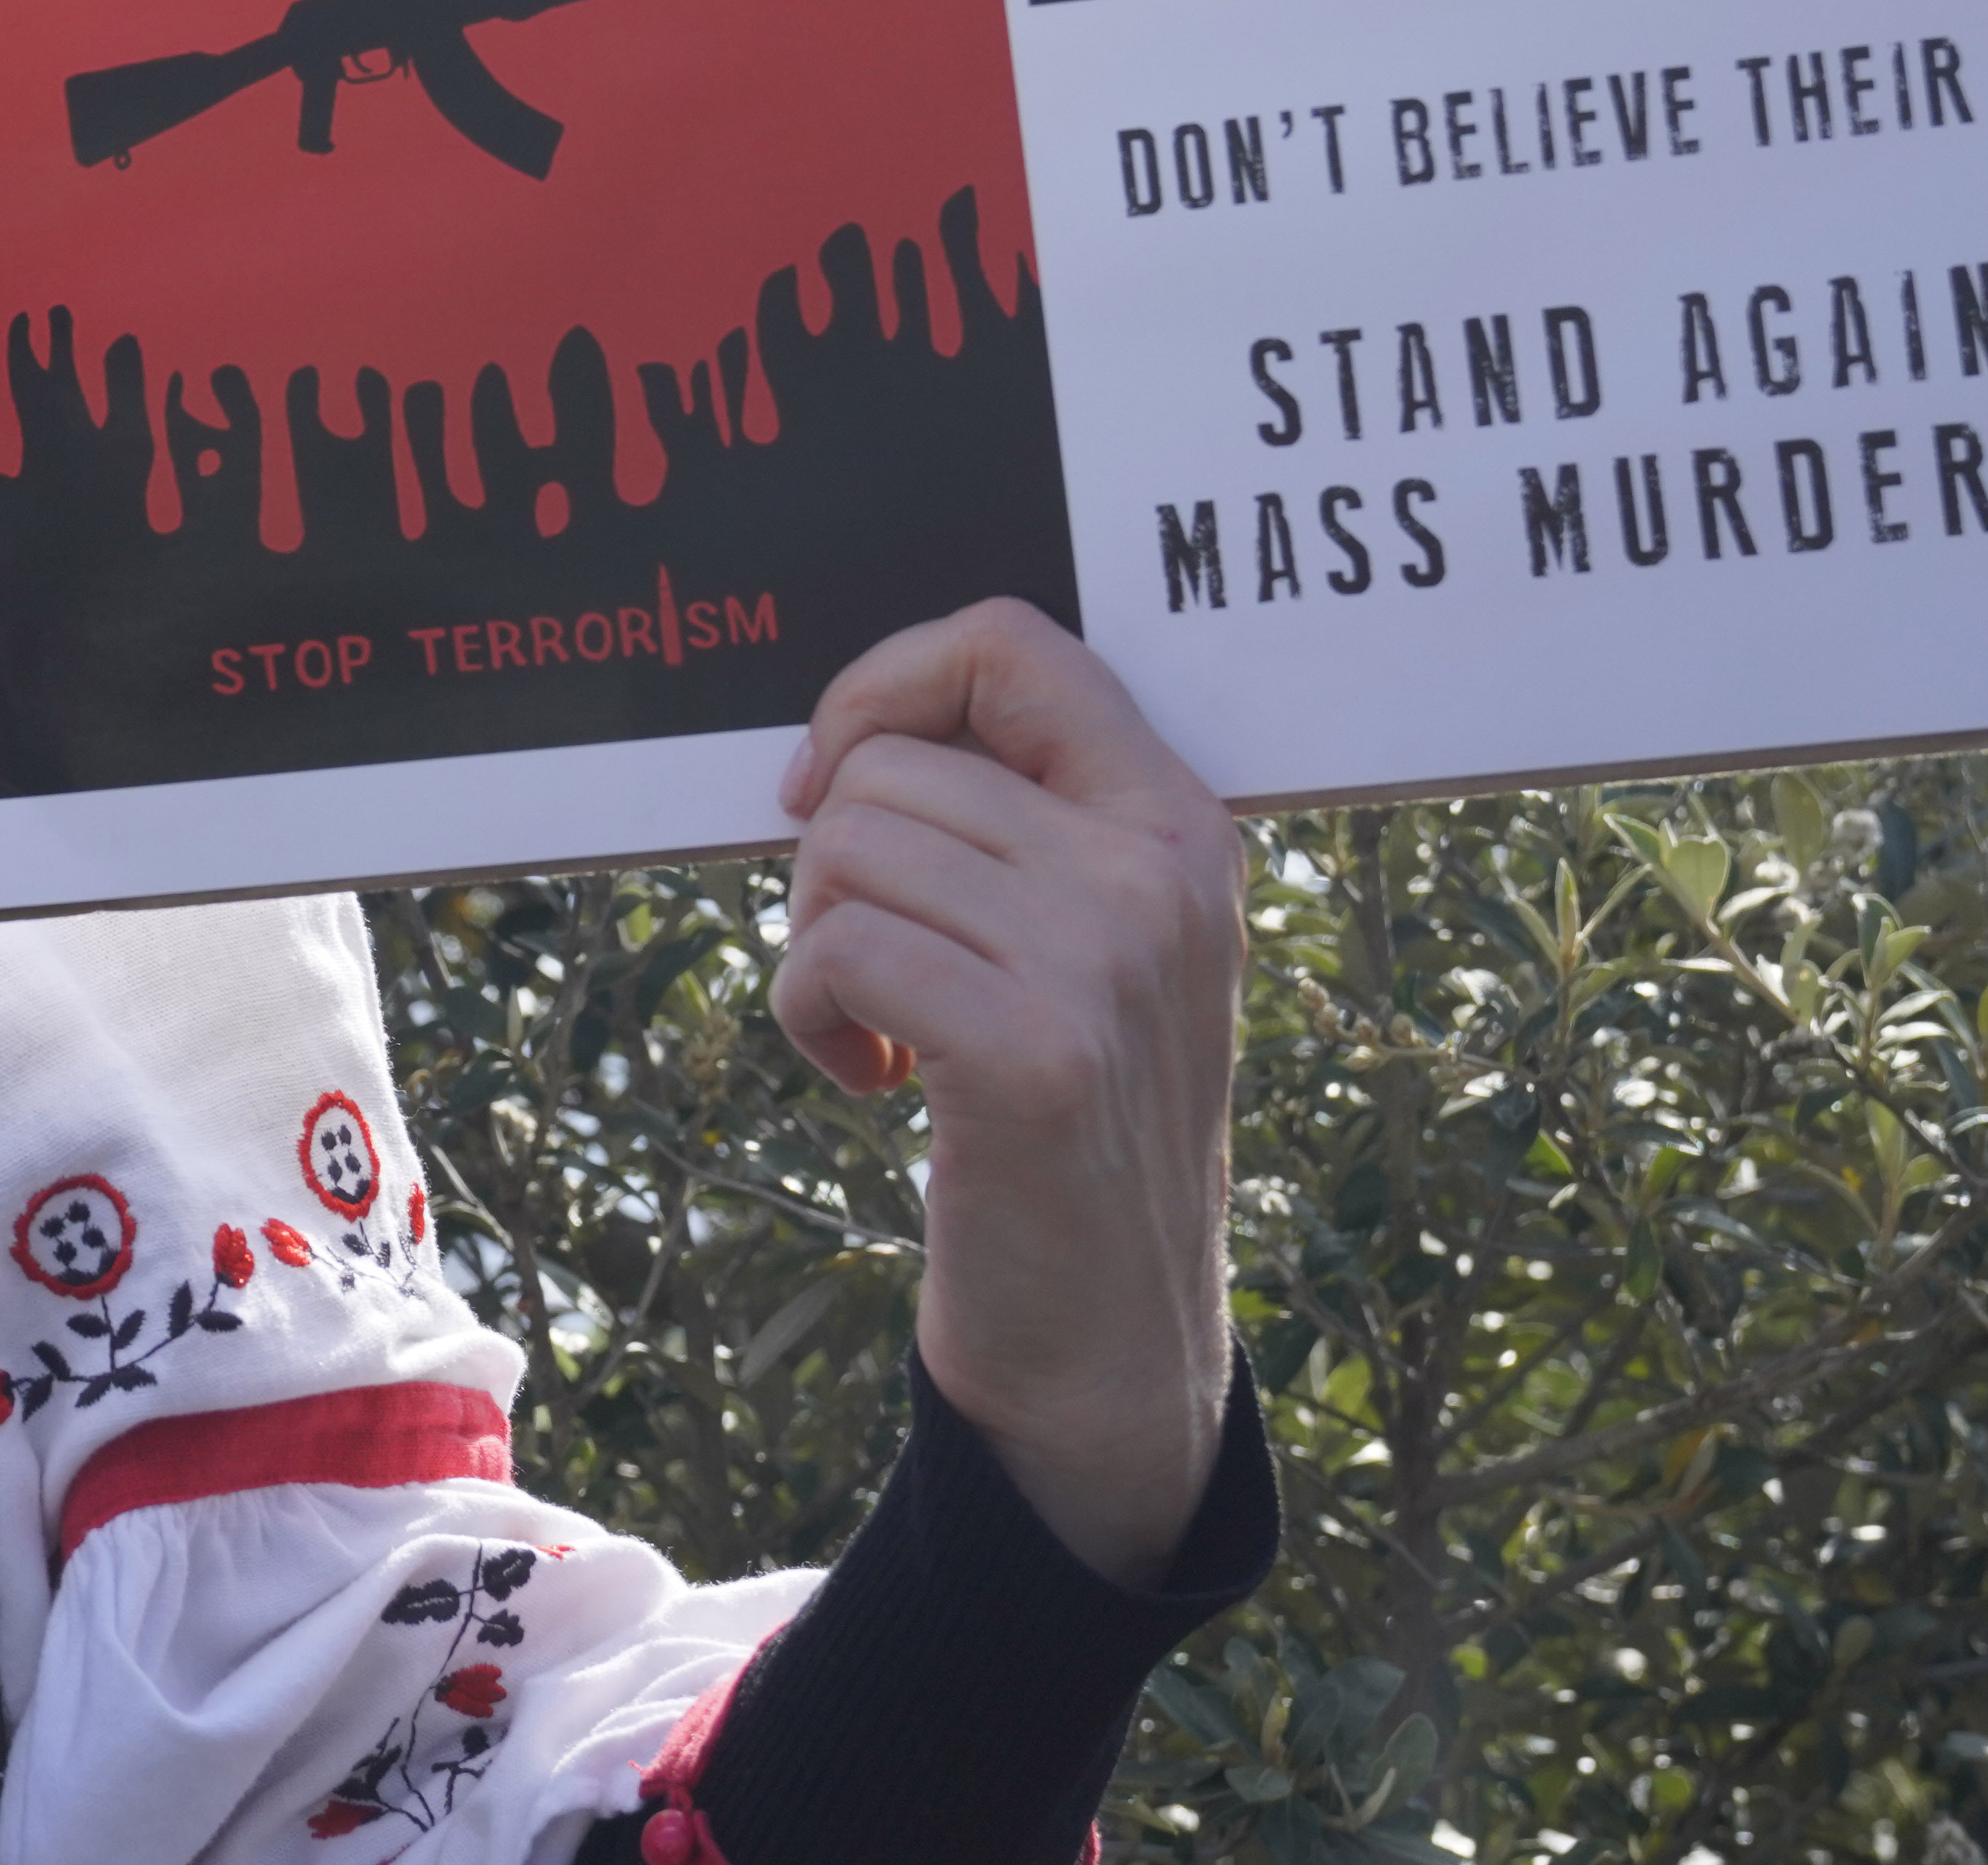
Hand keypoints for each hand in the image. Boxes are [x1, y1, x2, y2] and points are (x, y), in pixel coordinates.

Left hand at [770, 597, 1241, 1587]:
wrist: (1110, 1344)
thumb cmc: (1066, 1126)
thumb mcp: (1091, 946)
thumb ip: (1017, 823)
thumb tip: (850, 734)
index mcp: (1177, 821)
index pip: (1011, 642)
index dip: (884, 686)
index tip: (835, 781)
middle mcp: (1157, 871)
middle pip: (892, 764)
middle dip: (833, 865)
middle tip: (882, 972)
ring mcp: (1106, 960)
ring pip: (848, 851)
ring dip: (819, 948)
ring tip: (885, 1033)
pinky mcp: (1036, 1056)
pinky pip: (838, 953)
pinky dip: (810, 1016)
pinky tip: (873, 1081)